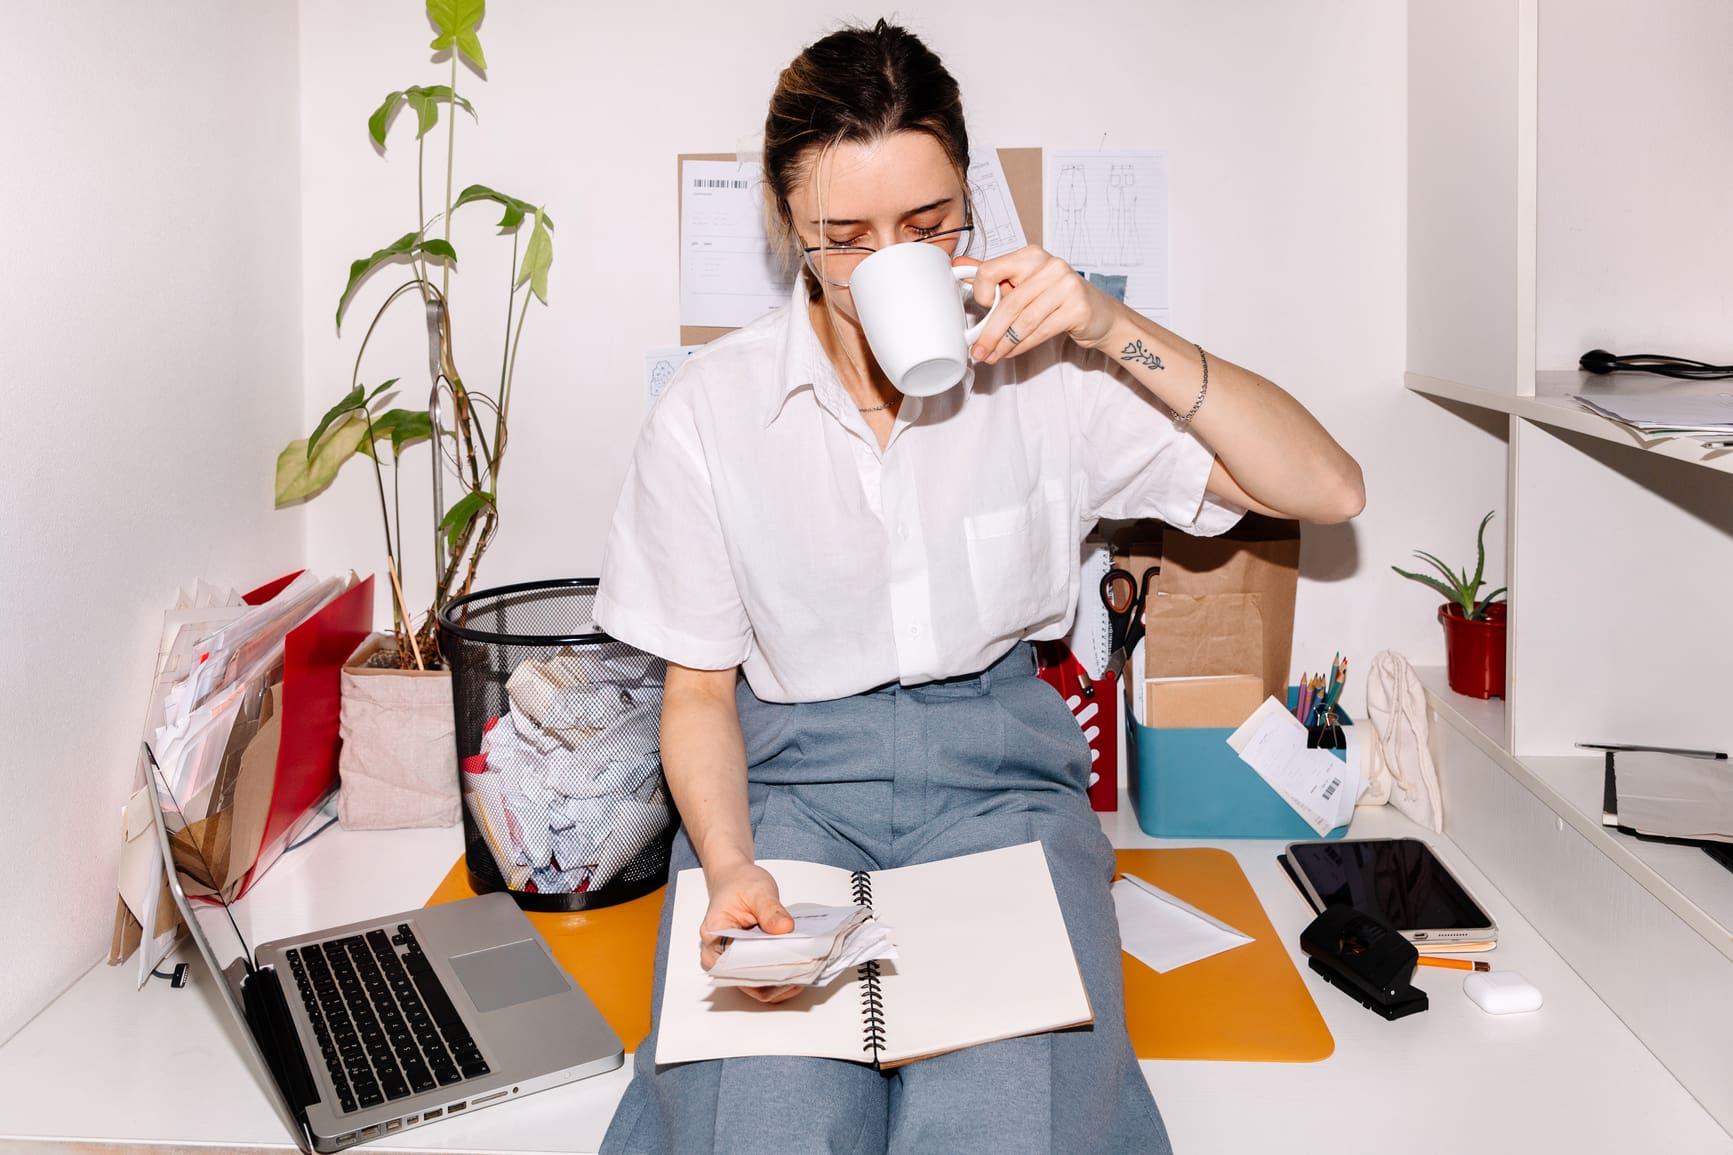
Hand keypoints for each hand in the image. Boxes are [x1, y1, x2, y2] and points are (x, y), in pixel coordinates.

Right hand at [699, 860, 800, 1003]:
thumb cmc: (739, 884)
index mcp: (714, 936)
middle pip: (746, 980)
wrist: (734, 880)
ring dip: (778, 984)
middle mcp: (717, 955)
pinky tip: (796, 972)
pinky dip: (778, 979)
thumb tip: (784, 928)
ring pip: (754, 985)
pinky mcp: (743, 964)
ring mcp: (730, 963)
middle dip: (774, 980)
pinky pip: (760, 980)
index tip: (787, 965)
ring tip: (802, 974)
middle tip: (802, 972)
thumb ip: (770, 910)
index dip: (762, 969)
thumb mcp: (758, 890)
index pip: (736, 964)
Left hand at [961, 246, 1120, 363]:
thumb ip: (994, 277)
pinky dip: (1021, 346)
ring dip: (1004, 343)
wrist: (1099, 314)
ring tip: (992, 356)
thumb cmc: (1058, 299)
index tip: (981, 308)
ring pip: (1023, 321)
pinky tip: (1011, 352)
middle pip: (1008, 303)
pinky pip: (1040, 331)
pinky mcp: (1077, 308)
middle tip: (978, 351)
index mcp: (1031, 256)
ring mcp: (1067, 286)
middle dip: (989, 332)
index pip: (992, 270)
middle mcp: (1050, 266)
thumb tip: (959, 267)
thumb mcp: (1024, 284)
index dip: (981, 292)